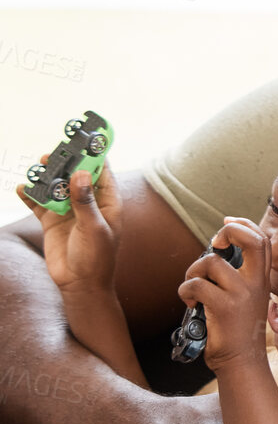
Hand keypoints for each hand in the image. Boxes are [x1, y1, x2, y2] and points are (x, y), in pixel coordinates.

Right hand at [16, 166, 122, 295]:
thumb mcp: (94, 228)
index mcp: (107, 203)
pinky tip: (23, 188)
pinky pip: (39, 203)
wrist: (79, 284)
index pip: (102, 173)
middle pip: (75, 176)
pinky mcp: (51, 221)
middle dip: (66, 163)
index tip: (86, 138)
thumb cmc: (97, 258)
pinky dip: (31, 195)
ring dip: (47, 176)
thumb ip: (85, 201)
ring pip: (56, 186)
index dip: (95, 155)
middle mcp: (88, 203)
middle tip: (54, 153)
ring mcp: (69, 211)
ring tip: (39, 166)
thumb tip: (80, 174)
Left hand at [176, 219, 269, 371]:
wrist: (242, 361)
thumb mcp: (247, 299)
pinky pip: (196, 284)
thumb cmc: (238, 331)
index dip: (244, 225)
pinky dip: (185, 291)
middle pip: (250, 241)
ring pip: (211, 263)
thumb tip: (216, 255)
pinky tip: (190, 303)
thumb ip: (239, 277)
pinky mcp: (225, 306)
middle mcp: (257, 283)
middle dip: (229, 233)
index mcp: (262, 280)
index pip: (263, 241)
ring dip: (193, 273)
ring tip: (192, 288)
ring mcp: (242, 294)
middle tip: (215, 244)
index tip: (226, 224)